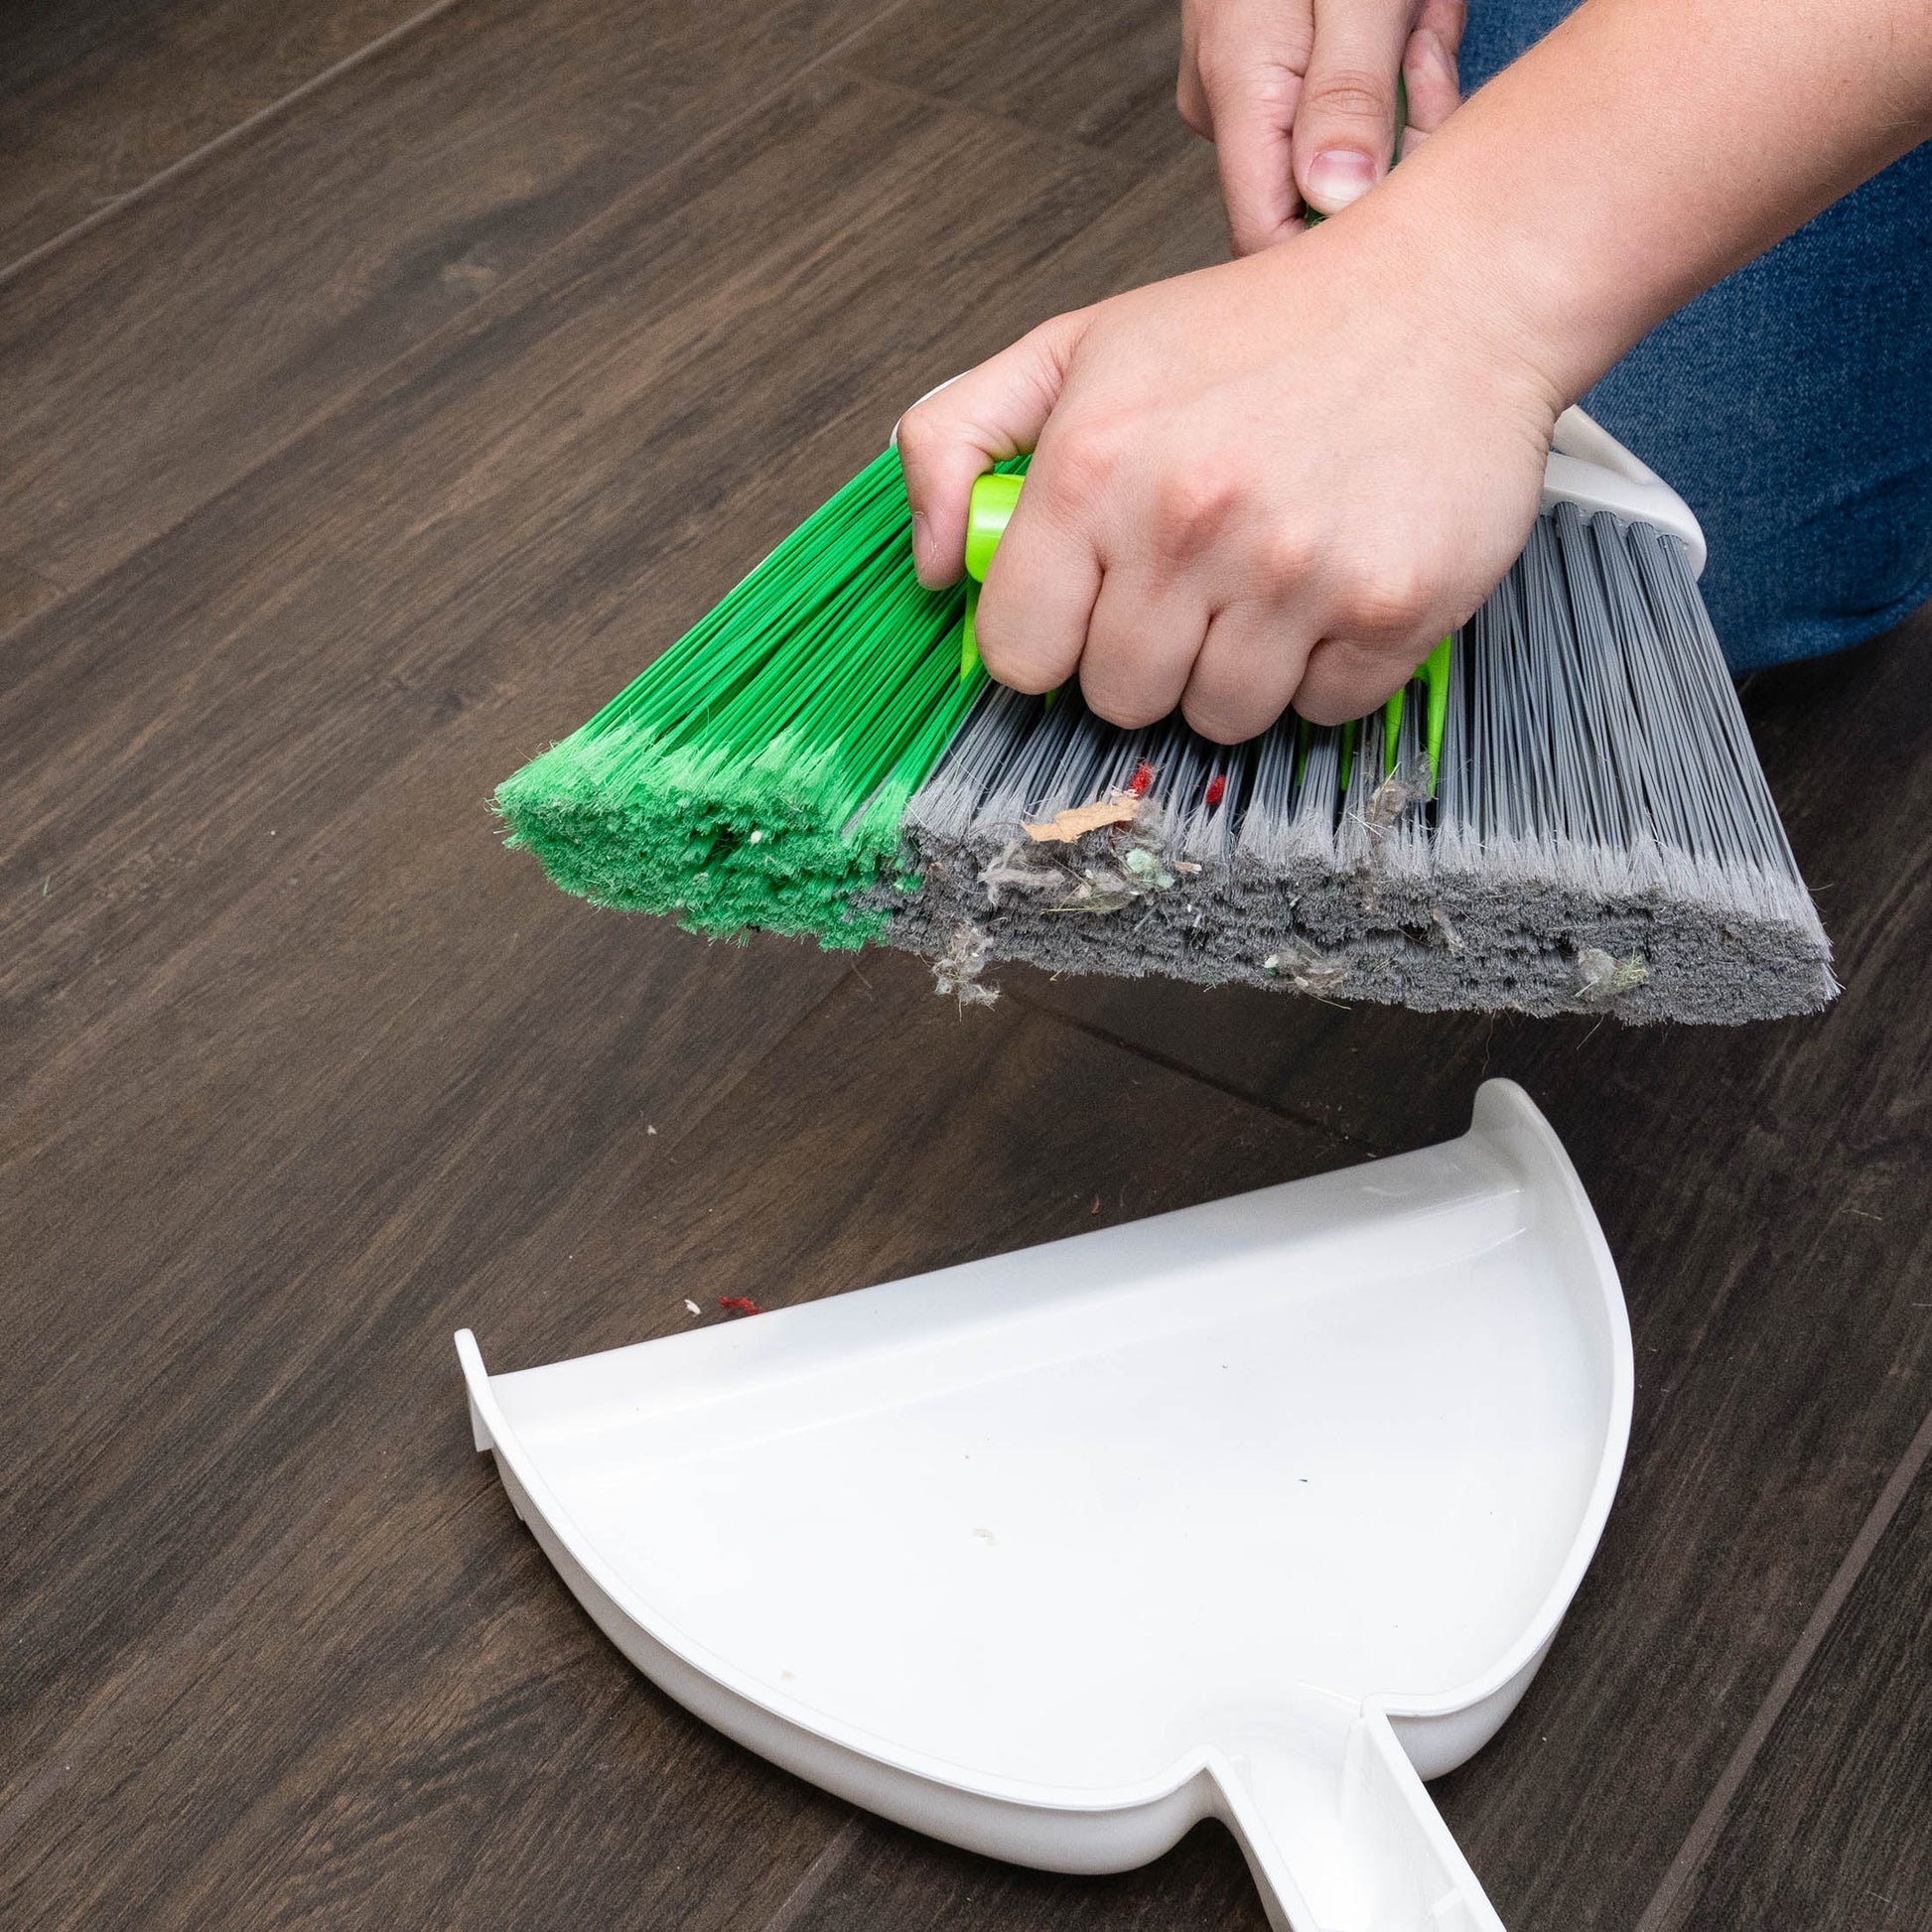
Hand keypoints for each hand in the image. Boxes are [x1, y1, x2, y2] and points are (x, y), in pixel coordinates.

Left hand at [897, 219, 1559, 741]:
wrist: (1448, 290)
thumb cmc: (1257, 330)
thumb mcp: (1079, 347)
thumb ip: (959, 439)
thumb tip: (929, 565)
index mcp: (1092, 467)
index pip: (1019, 655)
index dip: (1051, 638)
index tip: (1089, 605)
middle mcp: (1187, 525)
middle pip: (1119, 700)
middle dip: (1146, 655)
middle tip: (1192, 582)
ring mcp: (1295, 574)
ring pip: (1219, 720)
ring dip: (1235, 672)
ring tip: (1265, 581)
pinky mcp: (1391, 609)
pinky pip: (1323, 712)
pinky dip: (1325, 672)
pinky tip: (1334, 587)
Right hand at [1178, 0, 1465, 252]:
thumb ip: (1347, 95)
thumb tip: (1335, 200)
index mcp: (1240, 92)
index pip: (1266, 237)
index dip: (1339, 243)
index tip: (1408, 196)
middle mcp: (1231, 109)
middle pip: (1321, 196)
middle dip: (1398, 140)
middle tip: (1427, 50)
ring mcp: (1251, 95)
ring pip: (1349, 149)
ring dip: (1408, 91)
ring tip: (1416, 16)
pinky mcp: (1277, 77)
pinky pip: (1352, 108)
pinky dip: (1397, 67)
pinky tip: (1404, 19)